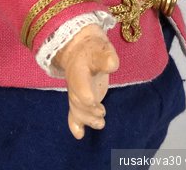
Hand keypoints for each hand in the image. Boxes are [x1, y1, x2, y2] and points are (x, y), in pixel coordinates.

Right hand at [52, 24, 118, 138]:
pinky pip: (73, 114)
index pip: (79, 83)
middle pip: (76, 100)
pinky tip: (80, 136)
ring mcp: (76, 94)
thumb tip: (113, 64)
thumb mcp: (100, 49)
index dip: (84, 94)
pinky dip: (75, 125)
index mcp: (78, 69)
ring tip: (101, 123)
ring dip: (87, 119)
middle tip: (102, 112)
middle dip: (87, 109)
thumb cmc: (94, 50)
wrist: (81, 50)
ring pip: (76, 110)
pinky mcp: (80, 101)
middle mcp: (74, 84)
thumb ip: (106, 57)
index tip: (92, 100)